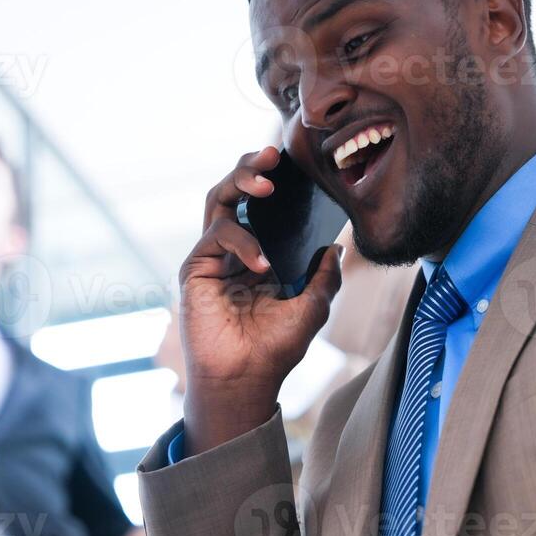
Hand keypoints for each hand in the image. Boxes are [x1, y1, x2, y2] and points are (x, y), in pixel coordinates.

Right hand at [179, 147, 344, 453]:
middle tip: (273, 155)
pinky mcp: (197, 268)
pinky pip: (216, 236)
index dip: (276, 180)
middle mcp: (235, 248)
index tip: (295, 161)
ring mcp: (214, 256)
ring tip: (266, 184)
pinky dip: (242, 242)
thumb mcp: (314, 307)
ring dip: (242, 182)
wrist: (246, 380)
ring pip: (218, 199)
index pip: (265, 204)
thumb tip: (338, 246)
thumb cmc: (276, 348)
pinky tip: (262, 264)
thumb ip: (325, 275)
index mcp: (261, 252)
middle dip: (253, 167)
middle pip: (237, 191)